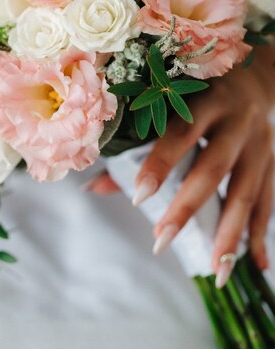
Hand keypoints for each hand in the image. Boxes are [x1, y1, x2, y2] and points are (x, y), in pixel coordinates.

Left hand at [90, 48, 274, 278]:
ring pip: (246, 192)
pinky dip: (260, 234)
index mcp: (205, 99)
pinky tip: (256, 265)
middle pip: (214, 167)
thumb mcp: (167, 103)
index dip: (160, 162)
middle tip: (160, 242)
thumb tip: (92, 188)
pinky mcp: (272, 162)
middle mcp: (237, 121)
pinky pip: (268, 202)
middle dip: (187, 207)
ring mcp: (260, 144)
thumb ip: (133, 143)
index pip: (181, 132)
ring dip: (230, 233)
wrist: (254, 77)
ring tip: (215, 271)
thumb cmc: (196, 92)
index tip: (138, 196)